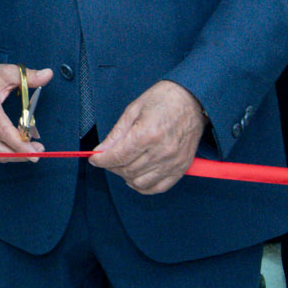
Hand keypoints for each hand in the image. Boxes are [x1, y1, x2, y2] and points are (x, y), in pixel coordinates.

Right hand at [0, 63, 49, 158]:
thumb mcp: (7, 72)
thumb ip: (29, 76)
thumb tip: (48, 74)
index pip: (4, 132)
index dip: (21, 145)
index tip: (36, 152)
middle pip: (0, 149)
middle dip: (21, 154)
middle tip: (38, 151)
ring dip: (15, 156)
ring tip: (30, 149)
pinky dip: (5, 154)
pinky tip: (16, 147)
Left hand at [89, 80, 206, 194]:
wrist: (193, 99)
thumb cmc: (163, 99)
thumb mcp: (134, 110)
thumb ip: (116, 134)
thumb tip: (101, 151)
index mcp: (148, 134)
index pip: (118, 157)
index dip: (101, 160)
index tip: (94, 159)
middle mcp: (161, 152)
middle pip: (127, 171)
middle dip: (112, 166)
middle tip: (109, 157)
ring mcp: (173, 162)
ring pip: (140, 182)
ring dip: (126, 176)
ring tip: (123, 165)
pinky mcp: (182, 168)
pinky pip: (158, 188)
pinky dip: (144, 186)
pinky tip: (137, 176)